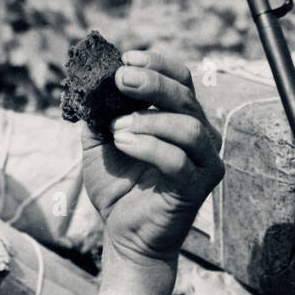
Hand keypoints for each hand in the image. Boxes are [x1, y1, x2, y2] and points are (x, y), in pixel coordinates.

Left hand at [80, 48, 223, 265]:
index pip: (180, 79)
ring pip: (188, 126)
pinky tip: (122, 143)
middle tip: (121, 79)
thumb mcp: (100, 145)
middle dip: (152, 83)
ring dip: (148, 121)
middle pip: (185, 97)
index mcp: (180, 119)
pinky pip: (178, 160)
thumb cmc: (117, 190)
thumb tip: (90, 85)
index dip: (156, 64)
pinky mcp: (197, 187)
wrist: (125, 236)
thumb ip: (99, 115)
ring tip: (117, 129)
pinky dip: (148, 147)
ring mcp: (204, 161)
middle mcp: (200, 136)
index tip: (126, 58)